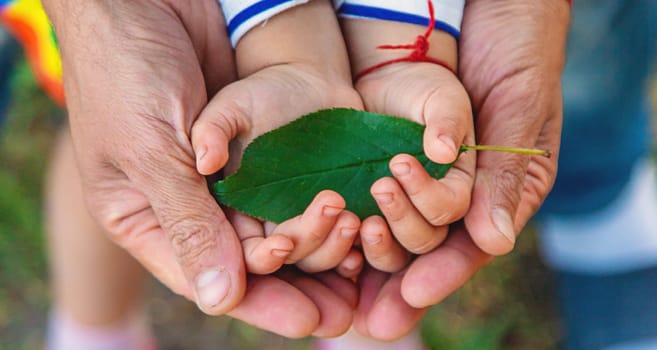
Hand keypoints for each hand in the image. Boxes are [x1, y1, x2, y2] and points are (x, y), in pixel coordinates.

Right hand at [43, 0, 357, 337]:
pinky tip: (355, 221)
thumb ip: (187, 223)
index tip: (309, 320)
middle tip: (344, 307)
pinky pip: (291, 185)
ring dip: (316, 242)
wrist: (149, 0)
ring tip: (354, 247)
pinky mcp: (256, 144)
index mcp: (148, 217)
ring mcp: (226, 174)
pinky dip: (320, 204)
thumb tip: (221, 301)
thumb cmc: (125, 73)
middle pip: (248, 260)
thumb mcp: (149, 153)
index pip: (208, 276)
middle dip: (296, 284)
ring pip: (275, 225)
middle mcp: (190, 203)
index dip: (261, 302)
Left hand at [341, 0, 569, 339]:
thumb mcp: (518, 110)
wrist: (483, 6)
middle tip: (370, 298)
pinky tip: (332, 231)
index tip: (408, 299)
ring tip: (350, 248)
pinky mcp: (390, 146)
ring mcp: (424, 169)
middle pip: (428, 246)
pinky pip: (371, 187)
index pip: (469, 247)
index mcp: (500, 188)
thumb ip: (504, 175)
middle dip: (399, 272)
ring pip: (397, 224)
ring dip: (373, 244)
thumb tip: (492, 243)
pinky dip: (353, 210)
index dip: (440, 276)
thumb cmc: (517, 51)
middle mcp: (460, 186)